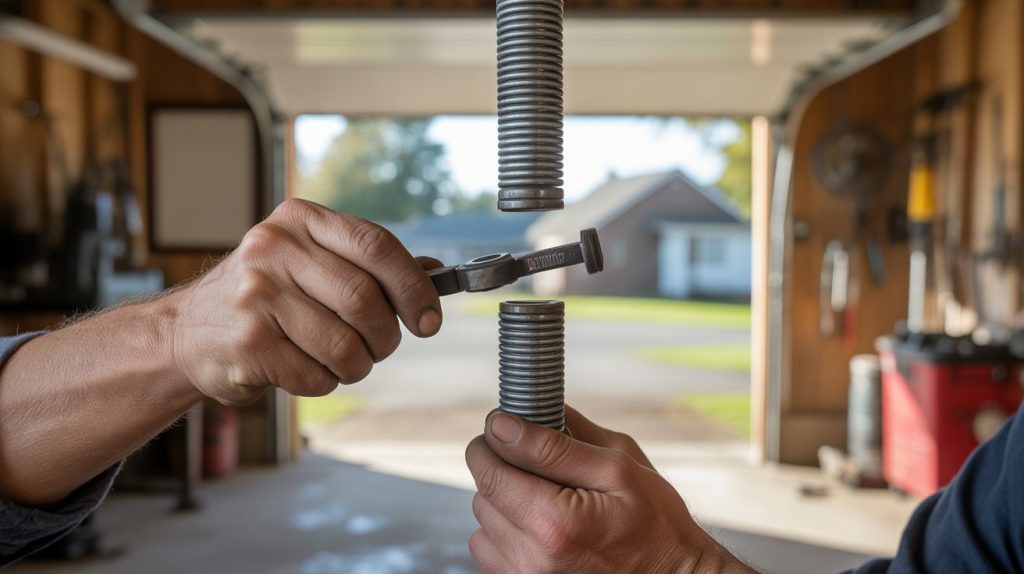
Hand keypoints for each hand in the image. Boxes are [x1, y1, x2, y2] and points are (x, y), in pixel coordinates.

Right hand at [168, 198, 441, 405]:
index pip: (376, 245)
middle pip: (364, 299)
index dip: (413, 286)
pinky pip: (315, 375)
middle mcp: (274, 250)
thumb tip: (435, 274)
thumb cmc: (265, 296)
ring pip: (344, 344)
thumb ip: (368, 264)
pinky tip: (305, 368)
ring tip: (344, 360)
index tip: (428, 319)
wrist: (187, 332)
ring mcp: (256, 297)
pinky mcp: (247, 344)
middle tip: (381, 346)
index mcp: (300, 220)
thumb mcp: (310, 260)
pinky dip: (324, 381)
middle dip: (385, 335)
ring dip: (357, 364)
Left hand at [465, 406, 754, 573]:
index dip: (491, 441)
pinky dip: (509, 536)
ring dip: (505, 507)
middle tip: (542, 469)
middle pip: (483, 495)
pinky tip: (543, 531)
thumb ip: (555, 443)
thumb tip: (506, 422)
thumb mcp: (616, 467)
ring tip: (548, 503)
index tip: (505, 430)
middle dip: (505, 472)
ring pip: (483, 525)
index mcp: (554, 522)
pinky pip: (492, 553)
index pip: (488, 470)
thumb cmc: (655, 523)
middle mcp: (532, 558)